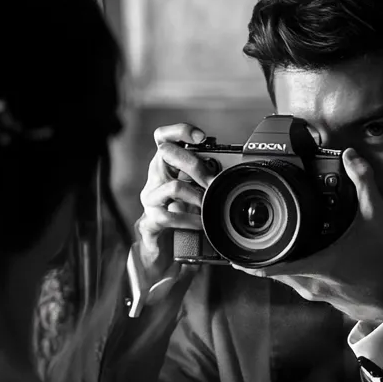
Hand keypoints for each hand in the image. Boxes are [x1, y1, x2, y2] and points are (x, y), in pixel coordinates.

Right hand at [134, 122, 218, 282]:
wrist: (163, 251)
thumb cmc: (182, 218)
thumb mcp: (195, 194)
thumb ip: (206, 180)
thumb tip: (233, 170)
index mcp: (165, 167)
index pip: (163, 137)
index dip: (179, 131)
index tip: (201, 137)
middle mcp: (154, 179)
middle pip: (165, 153)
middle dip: (194, 164)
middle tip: (212, 180)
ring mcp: (150, 200)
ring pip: (172, 186)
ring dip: (196, 196)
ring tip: (208, 205)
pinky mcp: (149, 221)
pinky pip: (167, 216)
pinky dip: (189, 220)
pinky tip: (200, 224)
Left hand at [235, 149, 382, 333]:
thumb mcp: (377, 218)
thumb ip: (364, 183)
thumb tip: (351, 156)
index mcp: (316, 265)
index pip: (270, 265)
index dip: (247, 258)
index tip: (231, 249)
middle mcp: (309, 283)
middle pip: (269, 270)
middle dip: (256, 253)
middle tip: (243, 236)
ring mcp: (313, 292)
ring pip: (281, 277)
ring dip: (272, 261)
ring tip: (263, 241)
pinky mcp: (319, 295)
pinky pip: (294, 281)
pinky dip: (288, 267)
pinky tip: (292, 253)